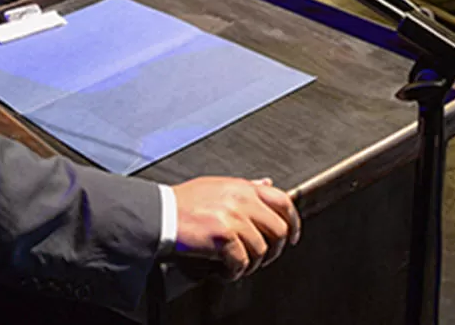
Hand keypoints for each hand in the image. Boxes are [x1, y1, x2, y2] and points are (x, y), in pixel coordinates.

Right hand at [172, 176, 300, 279]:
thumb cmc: (184, 202)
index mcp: (243, 188)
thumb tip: (267, 183)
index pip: (283, 201)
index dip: (294, 222)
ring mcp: (234, 218)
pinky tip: (224, 269)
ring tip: (237, 265)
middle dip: (274, 250)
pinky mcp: (223, 237)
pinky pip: (241, 262)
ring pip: (261, 250)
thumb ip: (246, 186)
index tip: (292, 236)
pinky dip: (234, 272)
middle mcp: (242, 201)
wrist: (160, 214)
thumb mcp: (218, 186)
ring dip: (251, 264)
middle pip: (279, 230)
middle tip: (262, 258)